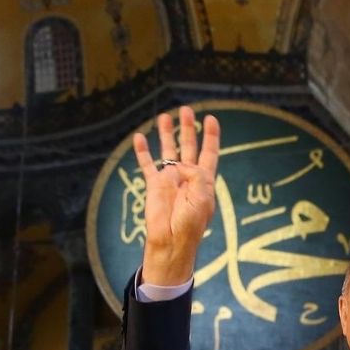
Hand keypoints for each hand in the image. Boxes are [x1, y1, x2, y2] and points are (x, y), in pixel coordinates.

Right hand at [135, 106, 220, 285]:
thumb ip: (195, 175)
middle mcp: (187, 176)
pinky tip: (139, 137)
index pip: (209, 152)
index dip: (210, 136)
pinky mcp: (154, 184)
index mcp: (204, 180)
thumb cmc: (191, 223)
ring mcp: (170, 178)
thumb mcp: (202, 197)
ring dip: (166, 134)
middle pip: (188, 146)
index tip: (210, 118)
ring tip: (164, 116)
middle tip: (186, 110)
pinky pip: (147, 164)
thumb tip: (178, 164)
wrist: (172, 240)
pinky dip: (143, 151)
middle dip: (187, 128)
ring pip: (168, 150)